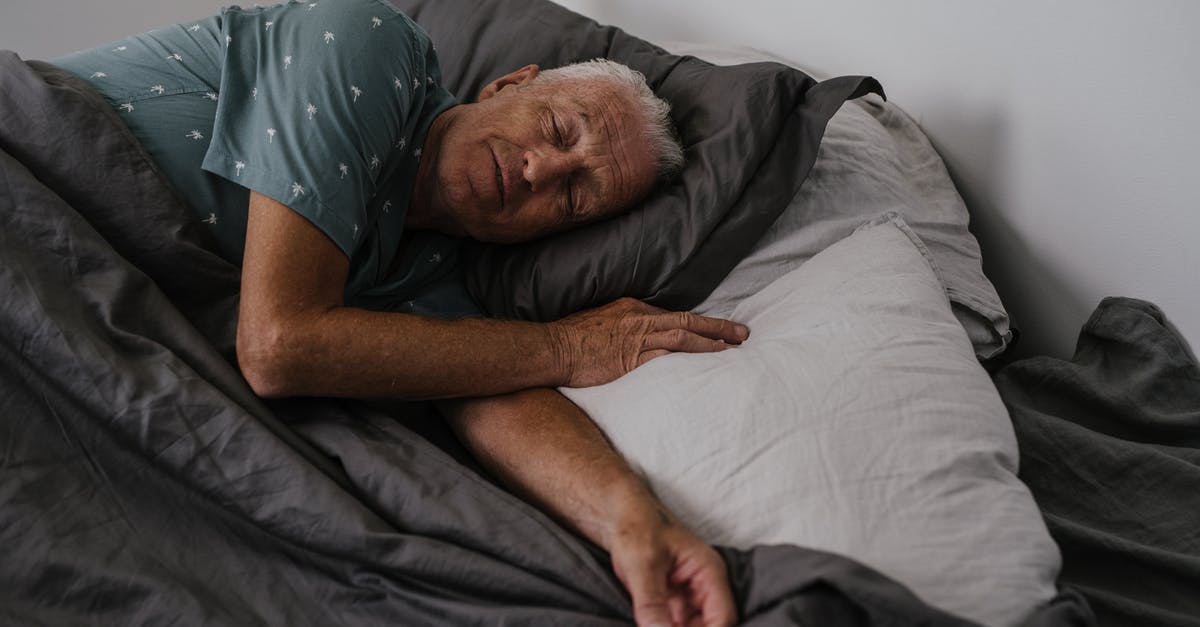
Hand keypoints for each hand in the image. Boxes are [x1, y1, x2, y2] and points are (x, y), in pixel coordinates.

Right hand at [550, 298, 748, 387]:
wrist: (552, 347)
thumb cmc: (571, 338)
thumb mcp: (601, 322)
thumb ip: (622, 328)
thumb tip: (634, 339)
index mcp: (633, 309)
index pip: (674, 315)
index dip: (700, 323)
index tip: (719, 330)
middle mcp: (640, 319)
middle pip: (688, 321)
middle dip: (718, 328)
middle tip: (743, 334)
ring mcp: (637, 338)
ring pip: (684, 336)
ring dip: (712, 342)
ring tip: (734, 349)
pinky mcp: (632, 358)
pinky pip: (668, 357)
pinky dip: (691, 358)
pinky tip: (707, 364)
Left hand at [610, 516, 736, 626]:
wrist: (619, 516)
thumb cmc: (636, 528)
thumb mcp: (641, 565)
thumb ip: (651, 603)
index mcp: (709, 572)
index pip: (723, 617)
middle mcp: (704, 586)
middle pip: (709, 626)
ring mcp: (689, 595)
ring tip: (653, 625)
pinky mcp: (673, 601)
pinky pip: (675, 625)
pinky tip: (651, 626)